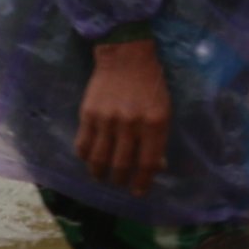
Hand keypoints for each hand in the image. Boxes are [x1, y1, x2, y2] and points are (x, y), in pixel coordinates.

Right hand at [74, 36, 171, 193]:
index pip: (147, 163)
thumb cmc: (150, 84)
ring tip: (102, 176)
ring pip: (99, 160)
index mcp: (154, 123)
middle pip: (121, 165)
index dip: (142, 182)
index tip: (138, 191)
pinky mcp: (88, 114)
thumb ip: (159, 139)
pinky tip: (90, 159)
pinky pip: (83, 145)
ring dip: (100, 174)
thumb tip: (156, 167)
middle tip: (120, 182)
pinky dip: (86, 157)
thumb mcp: (164, 110)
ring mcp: (107, 120)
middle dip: (120, 180)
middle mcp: (130, 124)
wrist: (126, 56)